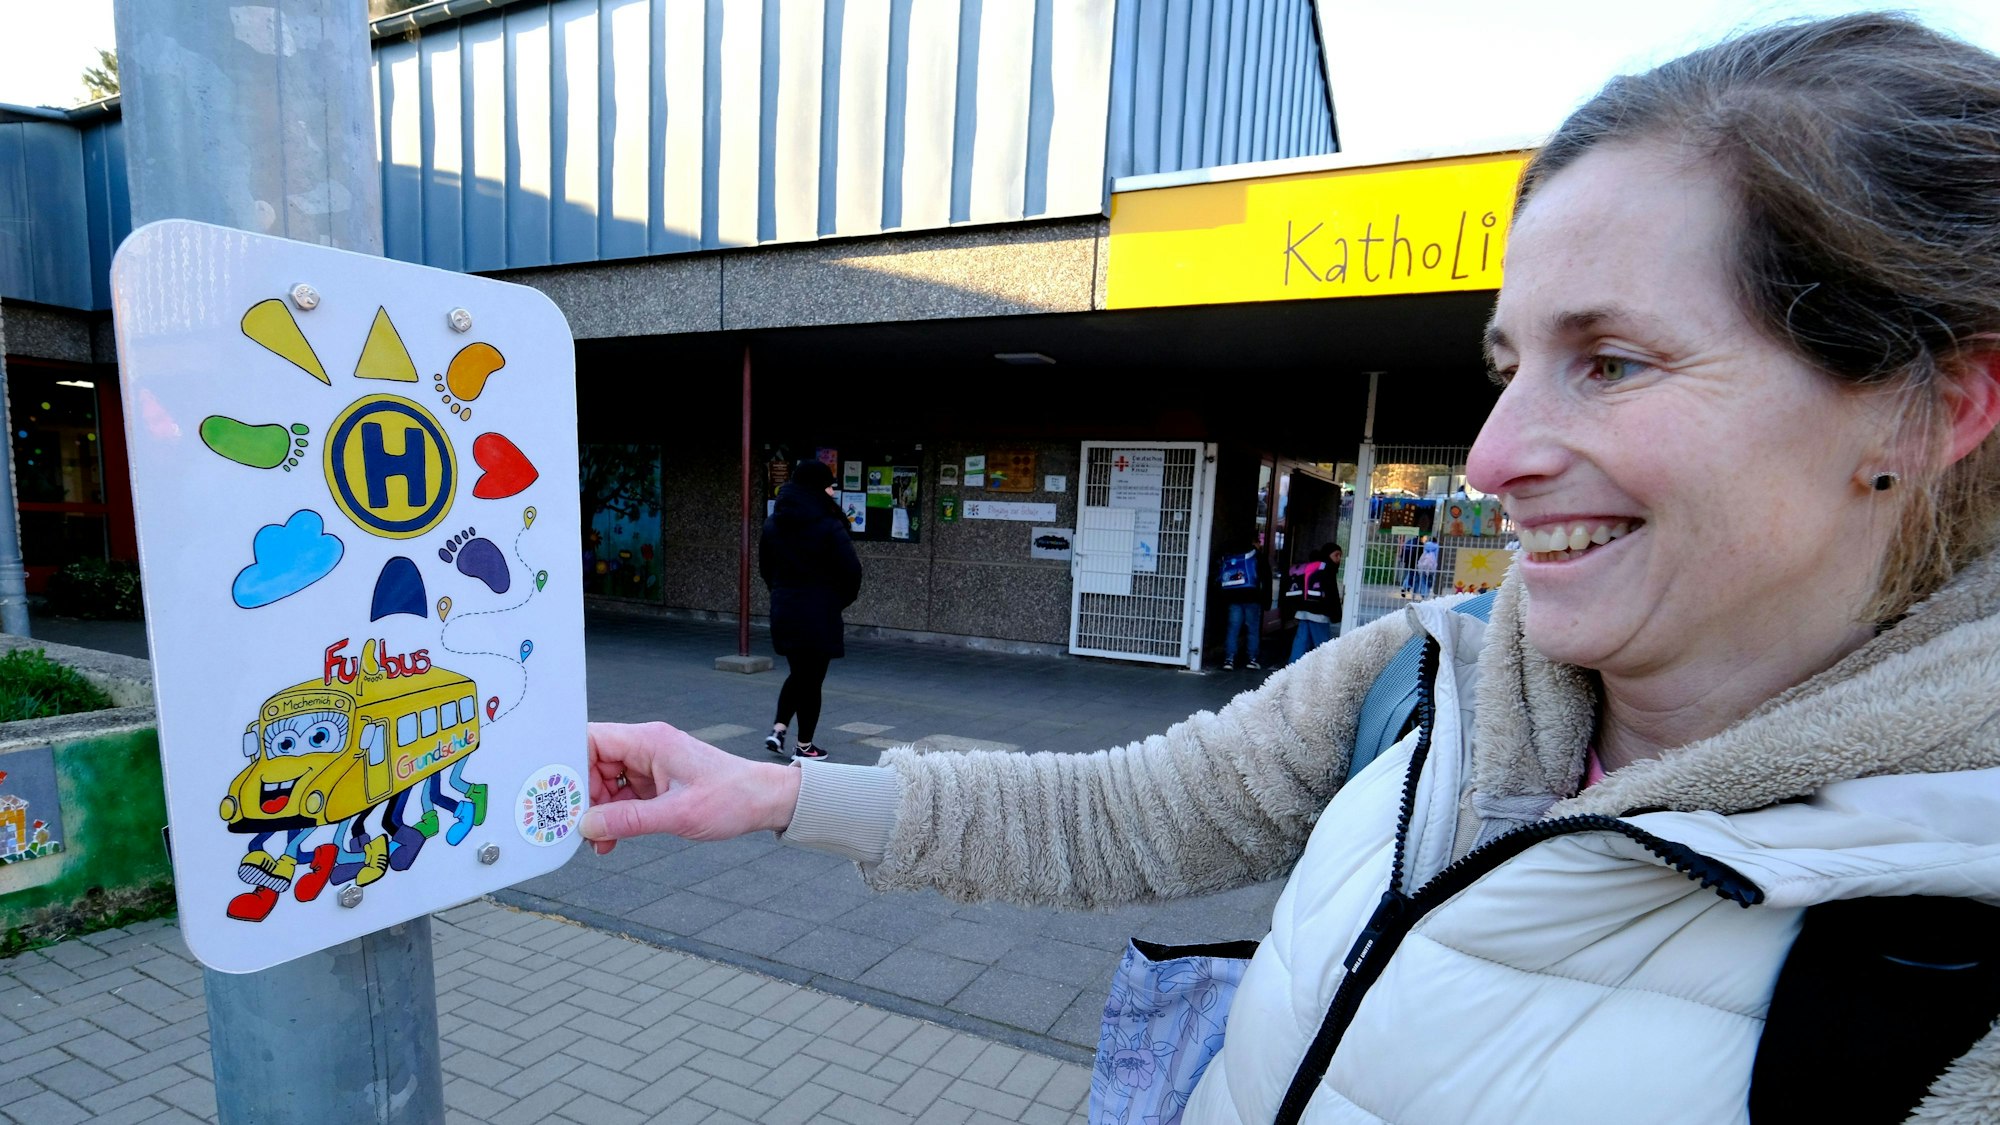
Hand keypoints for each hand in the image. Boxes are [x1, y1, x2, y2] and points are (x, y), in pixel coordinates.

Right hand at [580, 721, 801, 854]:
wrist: (764, 801)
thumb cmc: (731, 798)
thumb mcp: (678, 814)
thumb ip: (629, 820)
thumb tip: (587, 825)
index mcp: (649, 741)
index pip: (592, 739)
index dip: (569, 763)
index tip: (556, 794)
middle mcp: (646, 748)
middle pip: (593, 764)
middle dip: (582, 797)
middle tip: (575, 827)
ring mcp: (650, 765)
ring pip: (605, 784)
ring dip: (598, 813)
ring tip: (597, 842)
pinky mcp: (656, 783)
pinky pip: (623, 797)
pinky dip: (614, 818)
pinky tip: (611, 841)